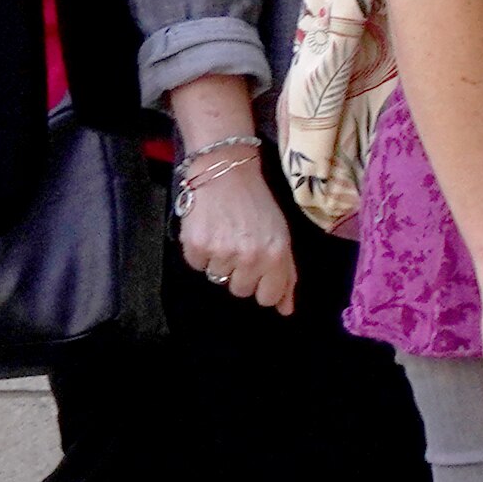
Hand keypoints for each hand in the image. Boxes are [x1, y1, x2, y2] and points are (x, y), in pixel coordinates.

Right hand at [177, 158, 296, 313]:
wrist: (225, 172)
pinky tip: (209, 230)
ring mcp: (221, 253)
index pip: (266, 298)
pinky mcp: (196, 246)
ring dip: (219, 260)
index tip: (258, 269)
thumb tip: (286, 310)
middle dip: (240, 272)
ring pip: (217, 278)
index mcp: (275, 255)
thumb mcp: (281, 235)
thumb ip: (286, 275)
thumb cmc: (257, 204)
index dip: (261, 285)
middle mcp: (250, 258)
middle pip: (240, 290)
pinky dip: (201, 252)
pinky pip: (197, 265)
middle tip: (240, 244)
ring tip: (224, 233)